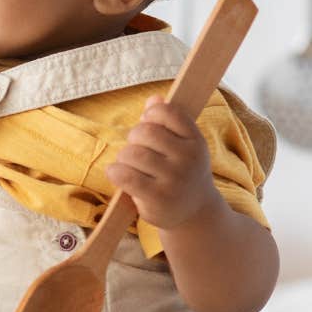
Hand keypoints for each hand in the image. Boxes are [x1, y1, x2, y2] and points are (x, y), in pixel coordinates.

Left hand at [104, 96, 216, 229]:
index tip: (148, 126)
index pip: (167, 112)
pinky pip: (125, 175)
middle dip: (133, 138)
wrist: (194, 213)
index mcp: (196, 140)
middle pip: (144, 131)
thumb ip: (167, 122)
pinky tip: (117, 174)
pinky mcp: (157, 198)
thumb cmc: (181, 173)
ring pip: (132, 153)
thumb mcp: (183, 146)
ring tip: (130, 166)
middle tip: (137, 152)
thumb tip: (153, 99)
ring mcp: (174, 179)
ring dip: (123, 158)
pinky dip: (114, 172)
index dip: (150, 115)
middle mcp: (188, 158)